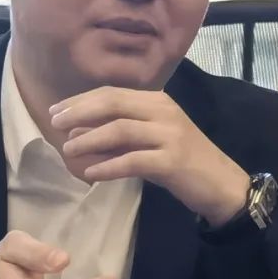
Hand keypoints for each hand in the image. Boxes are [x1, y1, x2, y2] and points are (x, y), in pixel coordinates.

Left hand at [51, 87, 249, 226]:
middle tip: (55, 123)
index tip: (56, 111)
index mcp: (157, 101)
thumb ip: (116, 135)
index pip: (112, 93)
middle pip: (113, 103)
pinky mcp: (173, 161)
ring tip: (67, 149)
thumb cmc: (181, 162)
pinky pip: (133, 161)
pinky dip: (109, 165)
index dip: (80, 101)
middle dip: (80, 112)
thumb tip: (77, 130)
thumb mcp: (147, 142)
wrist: (221, 185)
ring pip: (120, 129)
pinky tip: (91, 172)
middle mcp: (163, 112)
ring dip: (89, 139)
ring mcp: (170, 135)